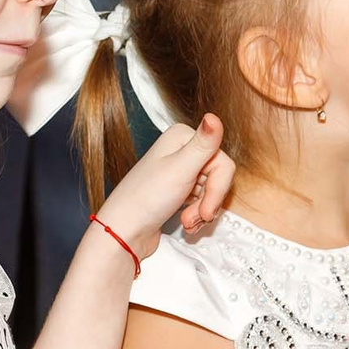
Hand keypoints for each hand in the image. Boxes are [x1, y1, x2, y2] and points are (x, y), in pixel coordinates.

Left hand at [97, 113, 236, 258]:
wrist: (125, 231)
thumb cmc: (145, 200)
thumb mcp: (179, 169)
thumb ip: (202, 144)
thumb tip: (213, 116)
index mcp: (183, 137)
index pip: (223, 162)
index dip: (218, 189)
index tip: (206, 208)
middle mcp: (183, 150)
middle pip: (219, 178)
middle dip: (209, 203)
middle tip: (192, 217)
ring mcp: (182, 170)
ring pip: (213, 192)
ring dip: (203, 212)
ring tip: (187, 222)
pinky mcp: (181, 189)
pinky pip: (204, 200)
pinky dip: (199, 215)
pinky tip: (187, 222)